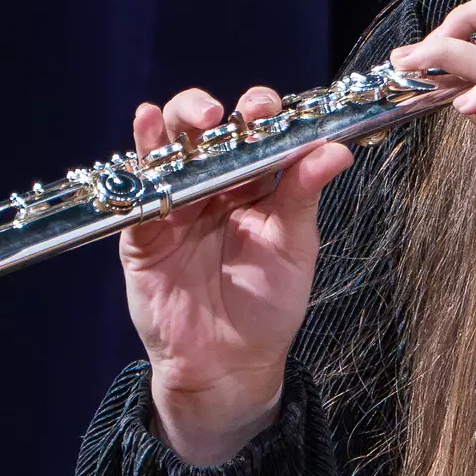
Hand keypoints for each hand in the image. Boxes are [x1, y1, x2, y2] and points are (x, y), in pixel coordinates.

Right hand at [120, 85, 352, 463]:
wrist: (226, 364)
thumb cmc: (266, 307)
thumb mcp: (294, 246)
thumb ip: (305, 195)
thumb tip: (336, 149)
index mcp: (255, 186)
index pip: (256, 133)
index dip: (262, 114)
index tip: (270, 110)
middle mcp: (214, 187)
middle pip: (207, 130)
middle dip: (215, 111)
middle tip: (236, 114)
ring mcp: (176, 204)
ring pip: (170, 147)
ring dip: (180, 121)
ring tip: (200, 115)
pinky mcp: (143, 229)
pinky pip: (139, 186)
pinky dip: (142, 151)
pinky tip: (147, 122)